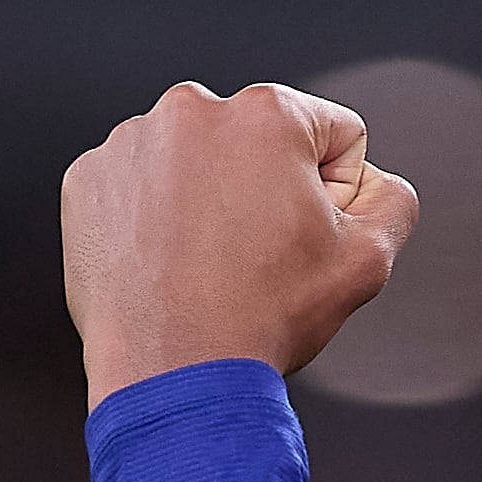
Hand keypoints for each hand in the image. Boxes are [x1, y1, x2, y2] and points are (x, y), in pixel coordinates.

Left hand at [61, 82, 420, 406]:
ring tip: (207, 262)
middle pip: (260, 142)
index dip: (336, 194)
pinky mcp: (87, 179)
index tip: (302, 237)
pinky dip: (154, 216)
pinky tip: (165, 261)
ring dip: (208, 199)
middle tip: (256, 254)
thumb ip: (393, 199)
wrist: (173, 372)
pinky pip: (139, 184)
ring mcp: (130, 143)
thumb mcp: (367, 259)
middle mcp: (192, 110)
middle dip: (266, 189)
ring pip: (197, 161)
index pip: (335, 135)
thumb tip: (373, 182)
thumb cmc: (262, 316)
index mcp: (267, 114)